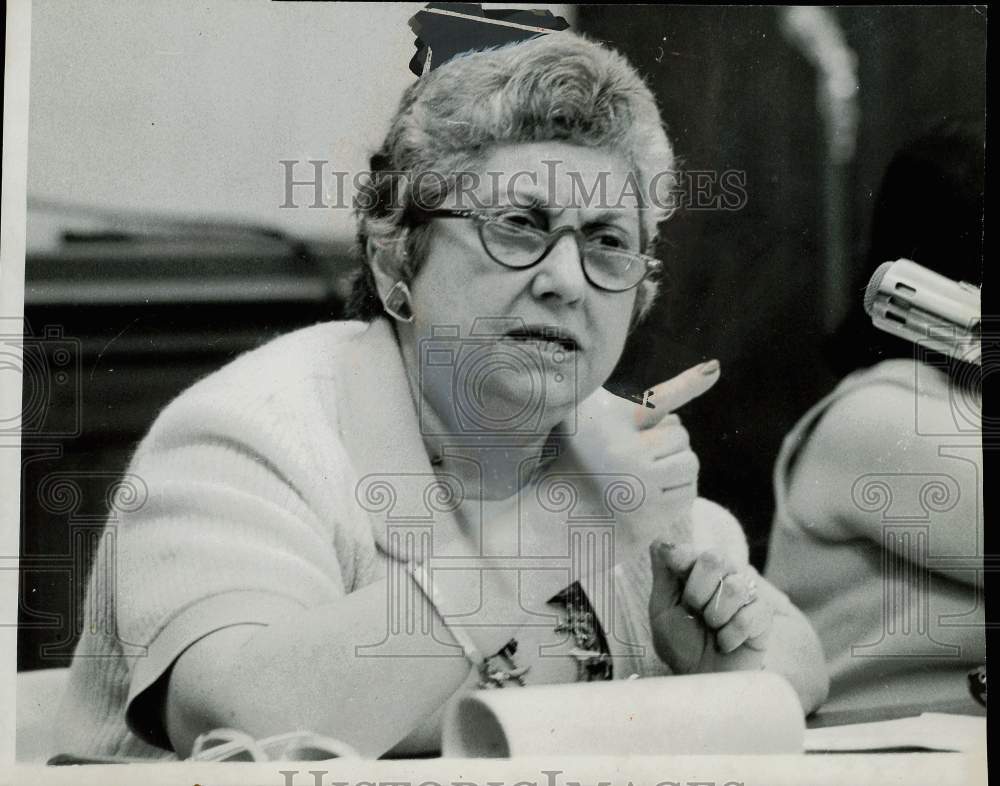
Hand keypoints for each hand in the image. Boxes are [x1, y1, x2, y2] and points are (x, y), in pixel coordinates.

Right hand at [548, 361, 720, 557]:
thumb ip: (641, 398)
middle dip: (667, 443)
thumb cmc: (583, 456)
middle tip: (637, 456)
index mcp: (606, 424)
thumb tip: (709, 368)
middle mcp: (621, 454)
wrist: (562, 515)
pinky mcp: (649, 516)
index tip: (715, 368)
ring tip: (646, 475)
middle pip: (680, 435)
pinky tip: (652, 494)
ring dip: (676, 467)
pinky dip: (677, 492)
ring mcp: (637, 488)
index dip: (688, 382)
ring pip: (689, 464)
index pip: (655, 400)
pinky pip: (688, 493)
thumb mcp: (598, 417)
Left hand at [648, 540, 772, 673]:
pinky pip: (750, 616)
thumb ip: (664, 576)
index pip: (692, 549)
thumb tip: (660, 541)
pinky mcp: (764, 617)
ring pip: (733, 587)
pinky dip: (730, 636)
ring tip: (712, 630)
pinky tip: (726, 643)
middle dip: (697, 591)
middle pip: (715, 558)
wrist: (705, 679)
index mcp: (696, 571)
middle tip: (695, 612)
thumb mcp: (662, 611)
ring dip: (715, 616)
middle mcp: (724, 576)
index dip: (682, 558)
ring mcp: (747, 594)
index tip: (675, 570)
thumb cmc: (682, 645)